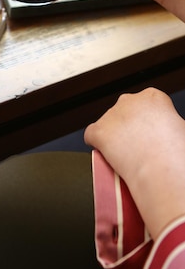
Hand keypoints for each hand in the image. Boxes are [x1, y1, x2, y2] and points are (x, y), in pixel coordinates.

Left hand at [85, 88, 184, 238]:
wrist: (164, 171)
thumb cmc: (176, 154)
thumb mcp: (180, 129)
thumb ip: (168, 124)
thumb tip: (165, 133)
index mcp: (153, 97)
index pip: (145, 104)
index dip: (148, 121)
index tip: (152, 134)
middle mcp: (129, 100)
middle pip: (125, 110)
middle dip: (129, 125)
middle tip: (139, 146)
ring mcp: (111, 114)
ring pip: (108, 123)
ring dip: (114, 135)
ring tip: (127, 155)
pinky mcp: (97, 130)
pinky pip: (92, 135)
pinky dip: (97, 145)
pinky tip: (105, 154)